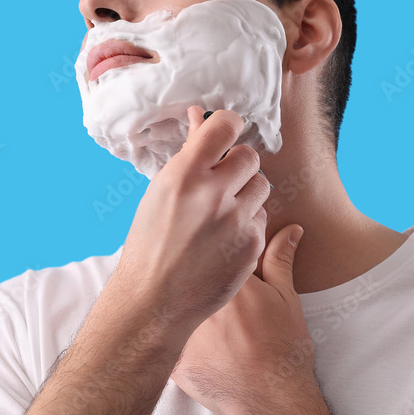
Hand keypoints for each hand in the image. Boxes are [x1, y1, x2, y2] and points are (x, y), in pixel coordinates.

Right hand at [111, 107, 270, 332]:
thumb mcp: (161, 193)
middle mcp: (212, 195)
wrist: (155, 299)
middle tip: (222, 183)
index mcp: (184, 175)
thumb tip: (200, 115)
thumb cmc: (151, 242)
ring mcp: (236, 222)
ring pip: (260, 187)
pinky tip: (225, 240)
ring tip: (221, 214)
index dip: (229, 125)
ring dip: (246, 195)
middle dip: (238, 166)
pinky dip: (248, 226)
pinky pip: (262, 219)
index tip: (228, 131)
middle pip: (250, 157)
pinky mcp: (252, 245)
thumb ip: (189, 156)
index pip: (224, 127)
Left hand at [170, 222, 313, 414]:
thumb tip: (291, 229)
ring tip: (202, 321)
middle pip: (187, 278)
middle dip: (195, 278)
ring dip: (178, 306)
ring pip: (171, 309)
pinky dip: (171, 339)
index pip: (212, 251)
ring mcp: (182, 335)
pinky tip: (184, 343)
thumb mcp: (287, 299)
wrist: (273, 401)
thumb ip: (281, 260)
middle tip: (212, 293)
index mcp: (227, 283)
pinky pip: (164, 342)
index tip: (221, 255)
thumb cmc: (284, 349)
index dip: (217, 251)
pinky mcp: (173, 362)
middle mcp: (199, 304)